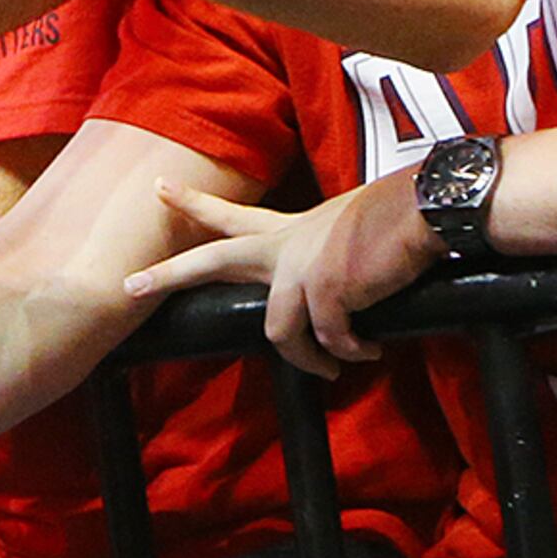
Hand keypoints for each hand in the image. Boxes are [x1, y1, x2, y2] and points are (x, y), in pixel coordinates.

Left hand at [124, 172, 444, 378]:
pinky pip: (329, 340)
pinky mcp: (325, 290)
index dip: (195, 205)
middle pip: (213, 260)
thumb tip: (323, 294)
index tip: (158, 189)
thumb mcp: (345, 229)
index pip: (232, 217)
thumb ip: (322, 253)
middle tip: (130, 285)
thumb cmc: (397, 219)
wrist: (426, 210)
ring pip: (277, 330)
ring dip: (308, 359)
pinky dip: (350, 352)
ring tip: (333, 368)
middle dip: (169, 274)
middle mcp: (285, 246)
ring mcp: (301, 267)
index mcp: (290, 230)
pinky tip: (368, 351)